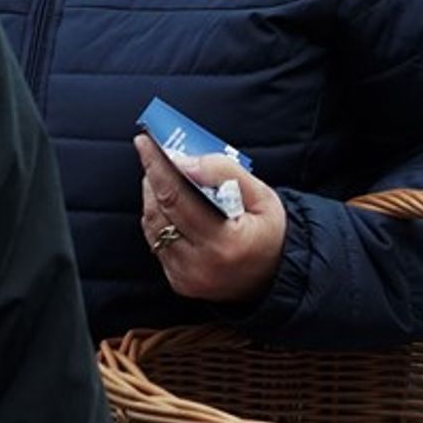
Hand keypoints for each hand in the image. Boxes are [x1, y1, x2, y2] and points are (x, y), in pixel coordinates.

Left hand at [135, 134, 285, 307]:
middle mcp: (199, 265)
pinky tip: (169, 201)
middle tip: (153, 151)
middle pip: (159, 210)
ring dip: (152, 195)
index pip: (176, 198)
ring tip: (162, 173)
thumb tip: (185, 161)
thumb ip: (225, 173)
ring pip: (153, 225)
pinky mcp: (178, 280)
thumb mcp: (262, 196)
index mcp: (224, 245)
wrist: (276, 275)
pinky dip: (158, 216)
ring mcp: (185, 276)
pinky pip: (156, 241)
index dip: (157, 166)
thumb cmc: (270, 232)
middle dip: (153, 176)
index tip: (146, 142)